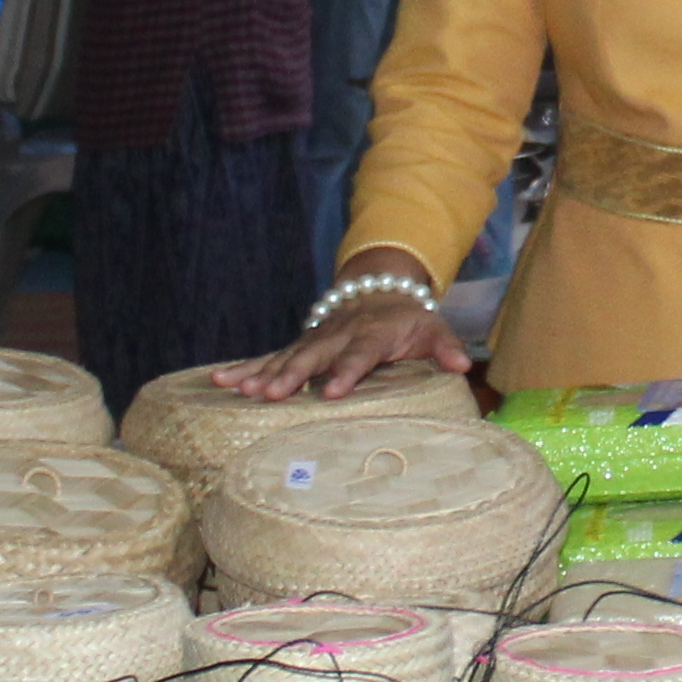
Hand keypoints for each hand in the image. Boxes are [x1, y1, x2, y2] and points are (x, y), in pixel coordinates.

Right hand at [219, 269, 472, 399]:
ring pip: (285, 355)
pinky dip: (246, 367)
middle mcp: (338, 334)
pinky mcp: (299, 343)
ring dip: (262, 372)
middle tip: (271, 394)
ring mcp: (315, 338)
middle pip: (313, 355)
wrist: (380, 287)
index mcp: (372, 333)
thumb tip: (462, 364)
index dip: (346, 371)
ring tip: (239, 390)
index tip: (331, 392)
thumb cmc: (409, 318)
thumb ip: (444, 347)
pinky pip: (269, 356)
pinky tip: (220, 380)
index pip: (359, 354)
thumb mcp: (432, 328)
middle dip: (291, 375)